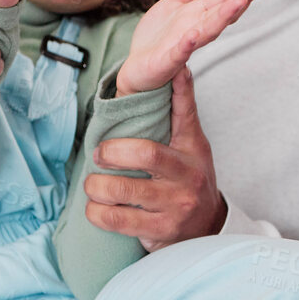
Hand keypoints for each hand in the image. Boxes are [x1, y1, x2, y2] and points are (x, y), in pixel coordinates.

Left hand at [84, 66, 227, 246]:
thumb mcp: (192, 145)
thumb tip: (179, 68)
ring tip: (91, 185)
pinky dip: (96, 213)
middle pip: (145, 154)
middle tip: (97, 154)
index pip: (184, 116)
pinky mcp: (160, 231)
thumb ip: (181, 111)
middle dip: (110, 152)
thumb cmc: (190, 179)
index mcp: (192, 151)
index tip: (163, 80)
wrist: (207, 229)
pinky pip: (117, 220)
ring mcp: (175, 205)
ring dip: (96, 186)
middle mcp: (187, 177)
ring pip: (123, 190)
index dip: (178, 92)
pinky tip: (94, 208)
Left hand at [115, 0, 268, 94]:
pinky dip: (187, 44)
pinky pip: (179, 52)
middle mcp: (198, 30)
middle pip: (223, 12)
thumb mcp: (176, 2)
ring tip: (239, 1)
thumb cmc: (158, 36)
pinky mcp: (168, 61)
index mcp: (200, 15)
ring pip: (208, 31)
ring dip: (224, 16)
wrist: (135, 66)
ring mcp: (184, 46)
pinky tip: (193, 35)